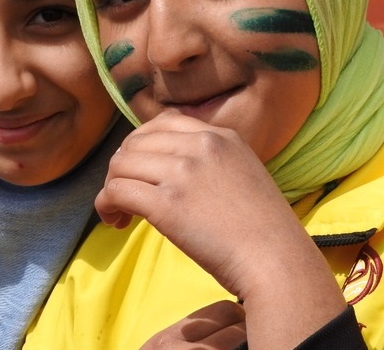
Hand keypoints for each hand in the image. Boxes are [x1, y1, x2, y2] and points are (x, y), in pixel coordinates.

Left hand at [95, 110, 345, 349]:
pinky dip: (106, 205)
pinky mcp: (168, 205)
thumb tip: (173, 172)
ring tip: (120, 213)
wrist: (277, 260)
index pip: (163, 123)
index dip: (142, 146)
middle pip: (135, 142)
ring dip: (112, 188)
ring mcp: (183, 172)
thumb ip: (212, 162)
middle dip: (123, 168)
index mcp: (221, 135)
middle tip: (126, 196)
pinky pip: (117, 191)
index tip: (142, 172)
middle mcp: (201, 145)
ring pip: (120, 165)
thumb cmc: (266, 231)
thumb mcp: (245, 173)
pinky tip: (117, 222)